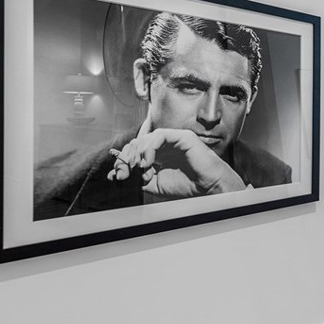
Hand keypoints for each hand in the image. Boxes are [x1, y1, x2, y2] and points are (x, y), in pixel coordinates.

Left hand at [106, 128, 244, 198]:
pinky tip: (148, 161)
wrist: (207, 188)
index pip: (134, 151)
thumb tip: (116, 174)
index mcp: (158, 155)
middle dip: (127, 157)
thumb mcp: (155, 185)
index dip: (124, 161)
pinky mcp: (182, 137)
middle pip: (137, 142)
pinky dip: (149, 147)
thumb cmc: (187, 186)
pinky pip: (160, 135)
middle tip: (124, 172)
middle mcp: (164, 145)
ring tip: (139, 167)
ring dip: (137, 153)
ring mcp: (173, 140)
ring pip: (146, 137)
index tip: (118, 175)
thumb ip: (138, 179)